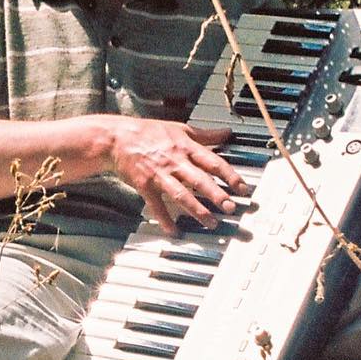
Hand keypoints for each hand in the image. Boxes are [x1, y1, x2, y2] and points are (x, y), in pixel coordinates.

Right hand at [107, 118, 246, 234]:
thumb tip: (227, 133)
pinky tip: (174, 231)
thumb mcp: (180, 128)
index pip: (213, 161)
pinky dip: (165, 219)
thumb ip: (205, 135)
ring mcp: (159, 174)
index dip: (230, 175)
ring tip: (211, 223)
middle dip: (216, 195)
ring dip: (197, 210)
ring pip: (181, 195)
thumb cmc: (149, 132)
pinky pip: (157, 205)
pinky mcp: (145, 185)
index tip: (243, 188)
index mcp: (185, 147)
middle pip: (200, 180)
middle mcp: (175, 161)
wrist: (117, 138)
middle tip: (231, 208)